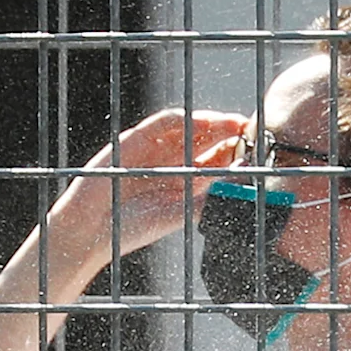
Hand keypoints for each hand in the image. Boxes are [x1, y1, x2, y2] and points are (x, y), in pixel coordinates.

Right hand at [46, 108, 253, 278]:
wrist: (92, 230)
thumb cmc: (135, 228)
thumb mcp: (181, 212)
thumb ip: (209, 197)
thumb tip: (243, 184)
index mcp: (181, 180)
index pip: (214, 159)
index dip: (235, 151)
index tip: (258, 148)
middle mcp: (169, 162)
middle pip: (204, 140)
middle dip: (228, 133)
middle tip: (252, 128)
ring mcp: (151, 149)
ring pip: (186, 128)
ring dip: (210, 122)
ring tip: (233, 122)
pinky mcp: (132, 140)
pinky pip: (160, 124)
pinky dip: (181, 120)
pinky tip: (200, 121)